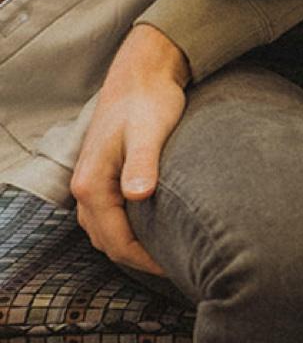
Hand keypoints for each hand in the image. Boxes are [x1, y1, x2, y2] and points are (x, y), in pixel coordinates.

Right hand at [70, 23, 188, 276]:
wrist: (142, 74)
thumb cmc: (149, 102)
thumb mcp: (148, 133)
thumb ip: (141, 164)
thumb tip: (136, 195)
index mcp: (92, 184)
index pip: (115, 241)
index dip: (145, 261)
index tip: (176, 268)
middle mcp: (84, 187)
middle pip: (107, 242)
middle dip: (137, 260)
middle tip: (177, 268)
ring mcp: (91, 182)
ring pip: (105, 232)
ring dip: (130, 247)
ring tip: (167, 255)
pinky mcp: (103, 176)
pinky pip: (109, 217)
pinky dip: (127, 230)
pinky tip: (154, 231)